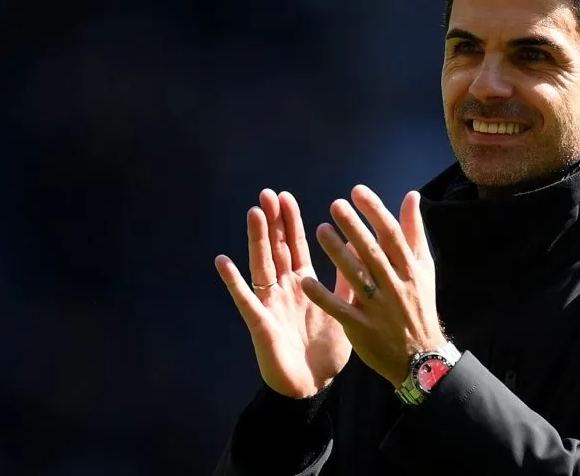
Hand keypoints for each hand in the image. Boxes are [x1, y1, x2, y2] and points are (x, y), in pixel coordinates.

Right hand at [216, 189, 353, 398]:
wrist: (313, 386)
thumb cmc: (326, 350)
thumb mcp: (343, 308)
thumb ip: (346, 279)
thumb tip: (356, 247)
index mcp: (304, 285)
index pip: (295, 246)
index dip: (291, 222)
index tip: (286, 196)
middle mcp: (284, 289)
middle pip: (276, 249)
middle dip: (273, 222)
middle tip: (268, 194)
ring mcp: (270, 304)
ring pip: (262, 265)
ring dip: (257, 240)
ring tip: (254, 213)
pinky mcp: (260, 323)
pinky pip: (244, 299)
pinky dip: (234, 281)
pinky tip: (223, 261)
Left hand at [300, 185, 446, 388]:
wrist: (420, 357)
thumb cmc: (419, 306)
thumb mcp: (423, 268)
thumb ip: (414, 232)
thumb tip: (411, 196)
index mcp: (410, 268)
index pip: (392, 234)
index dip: (375, 211)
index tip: (357, 191)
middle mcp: (395, 285)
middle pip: (373, 252)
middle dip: (355, 227)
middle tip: (335, 205)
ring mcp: (378, 308)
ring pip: (356, 277)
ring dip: (337, 253)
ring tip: (320, 231)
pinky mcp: (362, 328)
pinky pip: (340, 310)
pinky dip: (323, 296)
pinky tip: (306, 281)